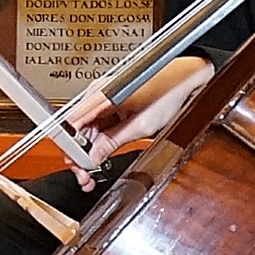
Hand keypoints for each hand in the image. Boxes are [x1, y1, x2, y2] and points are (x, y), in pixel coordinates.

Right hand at [62, 55, 212, 175]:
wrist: (183, 78)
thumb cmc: (168, 91)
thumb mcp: (140, 125)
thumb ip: (113, 142)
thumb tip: (94, 156)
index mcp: (100, 95)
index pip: (71, 125)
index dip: (72, 149)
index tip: (80, 166)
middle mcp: (97, 93)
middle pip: (77, 129)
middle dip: (80, 154)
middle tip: (85, 175)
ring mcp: (102, 98)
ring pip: (85, 130)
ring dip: (87, 150)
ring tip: (91, 171)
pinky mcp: (108, 104)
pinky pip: (96, 125)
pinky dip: (97, 142)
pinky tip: (99, 156)